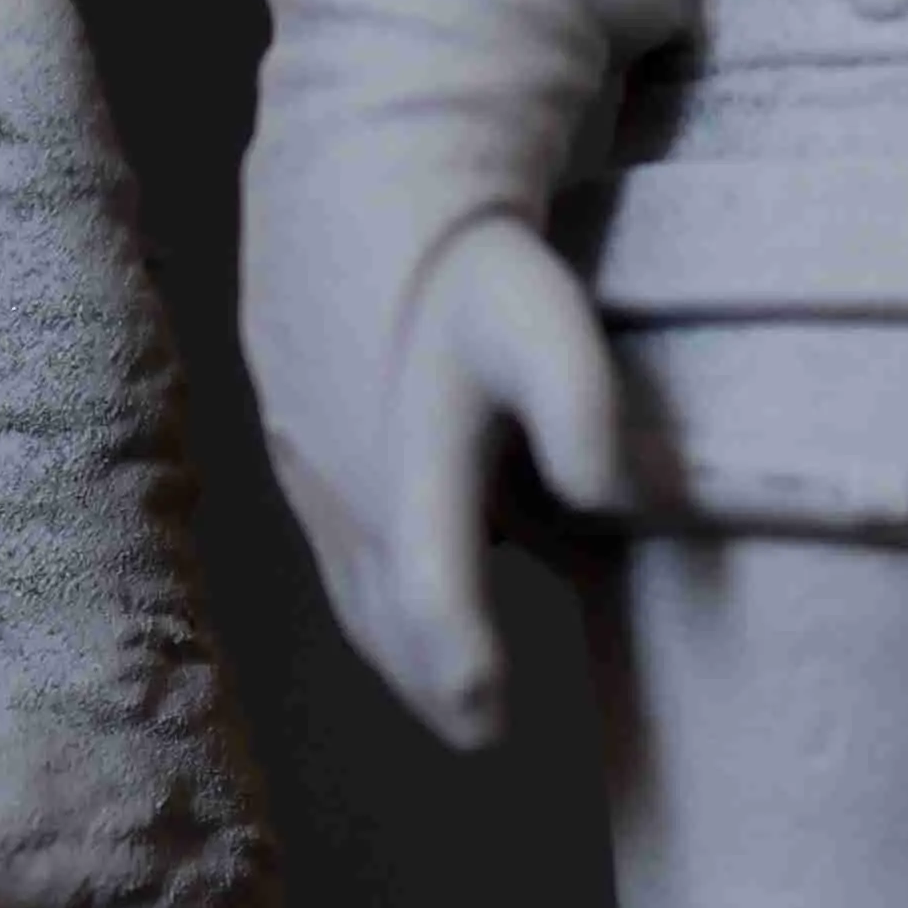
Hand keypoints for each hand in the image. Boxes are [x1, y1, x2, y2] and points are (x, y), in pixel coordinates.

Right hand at [290, 217, 625, 750]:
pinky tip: (412, 588)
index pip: (431, 592)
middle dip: (429, 678)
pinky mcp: (294, 446)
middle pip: (385, 612)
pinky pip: (333, 544)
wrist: (357, 178)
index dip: (458, 663)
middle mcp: (347, 481)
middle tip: (479, 730)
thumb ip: (580, 407)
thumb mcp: (539, 317)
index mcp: (409, 461)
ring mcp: (310, 469)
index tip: (490, 720)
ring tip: (448, 687)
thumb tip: (614, 500)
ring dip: (397, 641)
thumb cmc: (465, 257)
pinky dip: (372, 586)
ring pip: (352, 584)